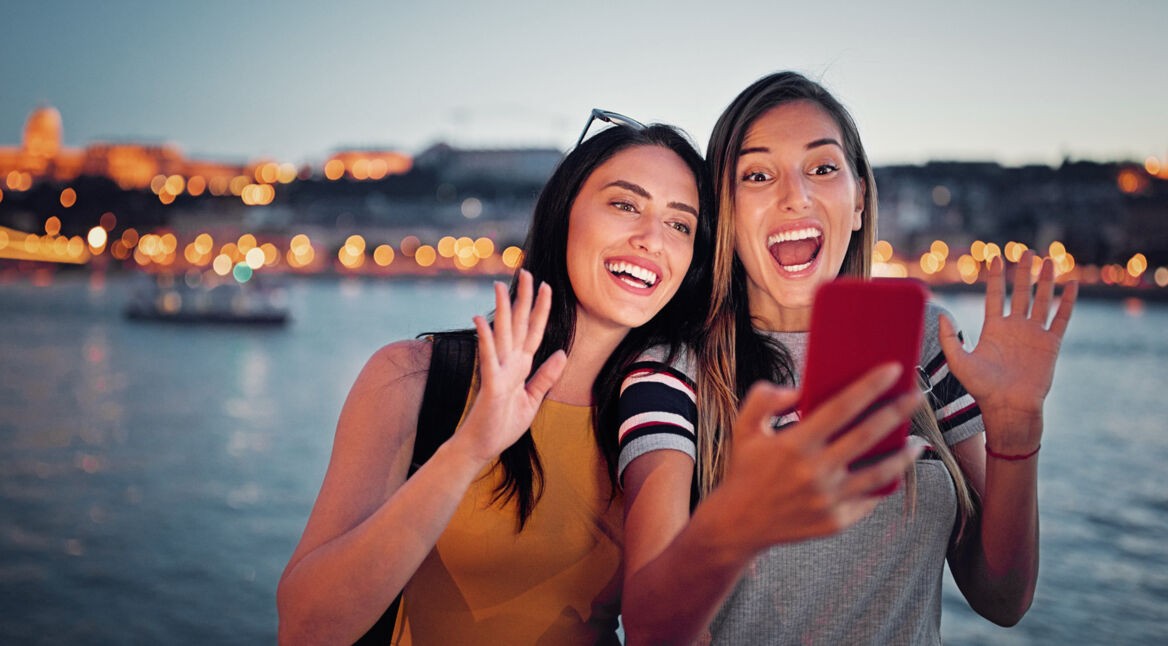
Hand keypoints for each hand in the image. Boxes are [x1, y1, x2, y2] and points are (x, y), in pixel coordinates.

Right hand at [458, 270, 566, 461]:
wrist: (482, 446)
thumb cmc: (503, 424)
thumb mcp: (533, 400)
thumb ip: (546, 376)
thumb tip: (562, 352)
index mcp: (521, 366)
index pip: (535, 332)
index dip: (542, 309)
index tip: (548, 287)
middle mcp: (509, 363)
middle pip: (519, 325)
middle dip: (523, 299)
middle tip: (526, 272)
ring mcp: (499, 371)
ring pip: (502, 334)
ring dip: (502, 310)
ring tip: (500, 285)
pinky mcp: (490, 384)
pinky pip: (488, 358)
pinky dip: (485, 339)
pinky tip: (481, 319)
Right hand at [715, 364, 922, 550]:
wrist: (738, 523)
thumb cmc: (745, 468)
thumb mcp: (744, 427)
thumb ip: (765, 398)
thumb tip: (799, 391)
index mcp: (794, 444)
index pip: (841, 408)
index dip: (870, 387)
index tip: (894, 369)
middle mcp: (815, 472)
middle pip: (868, 436)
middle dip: (898, 411)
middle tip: (917, 396)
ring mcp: (828, 500)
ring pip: (879, 473)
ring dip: (904, 455)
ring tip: (916, 442)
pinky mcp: (835, 522)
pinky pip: (868, 500)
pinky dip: (883, 485)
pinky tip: (892, 472)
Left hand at [939, 251, 1077, 446]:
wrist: (1008, 408)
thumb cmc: (981, 389)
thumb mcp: (959, 362)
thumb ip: (950, 339)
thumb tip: (942, 315)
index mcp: (993, 329)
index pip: (995, 295)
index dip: (996, 277)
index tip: (996, 257)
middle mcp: (1014, 328)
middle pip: (1020, 293)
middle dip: (1023, 272)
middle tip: (1026, 251)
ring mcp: (1033, 335)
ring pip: (1042, 301)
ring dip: (1045, 281)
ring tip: (1049, 260)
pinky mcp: (1050, 345)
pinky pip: (1061, 319)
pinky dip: (1066, 302)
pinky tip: (1071, 285)